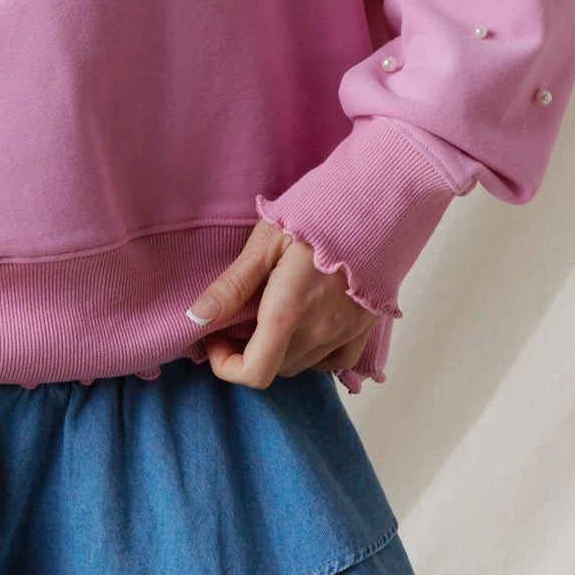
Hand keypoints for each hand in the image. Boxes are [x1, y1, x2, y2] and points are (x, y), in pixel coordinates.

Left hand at [185, 217, 379, 387]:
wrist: (379, 202)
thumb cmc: (318, 213)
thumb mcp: (266, 241)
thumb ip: (232, 286)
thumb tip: (196, 318)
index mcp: (287, 312)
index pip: (252, 373)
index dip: (224, 365)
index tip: (215, 336)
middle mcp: (318, 333)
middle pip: (272, 369)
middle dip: (245, 351)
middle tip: (237, 316)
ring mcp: (345, 334)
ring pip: (299, 366)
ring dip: (276, 351)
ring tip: (268, 313)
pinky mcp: (363, 328)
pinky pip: (331, 362)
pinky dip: (310, 353)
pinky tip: (303, 326)